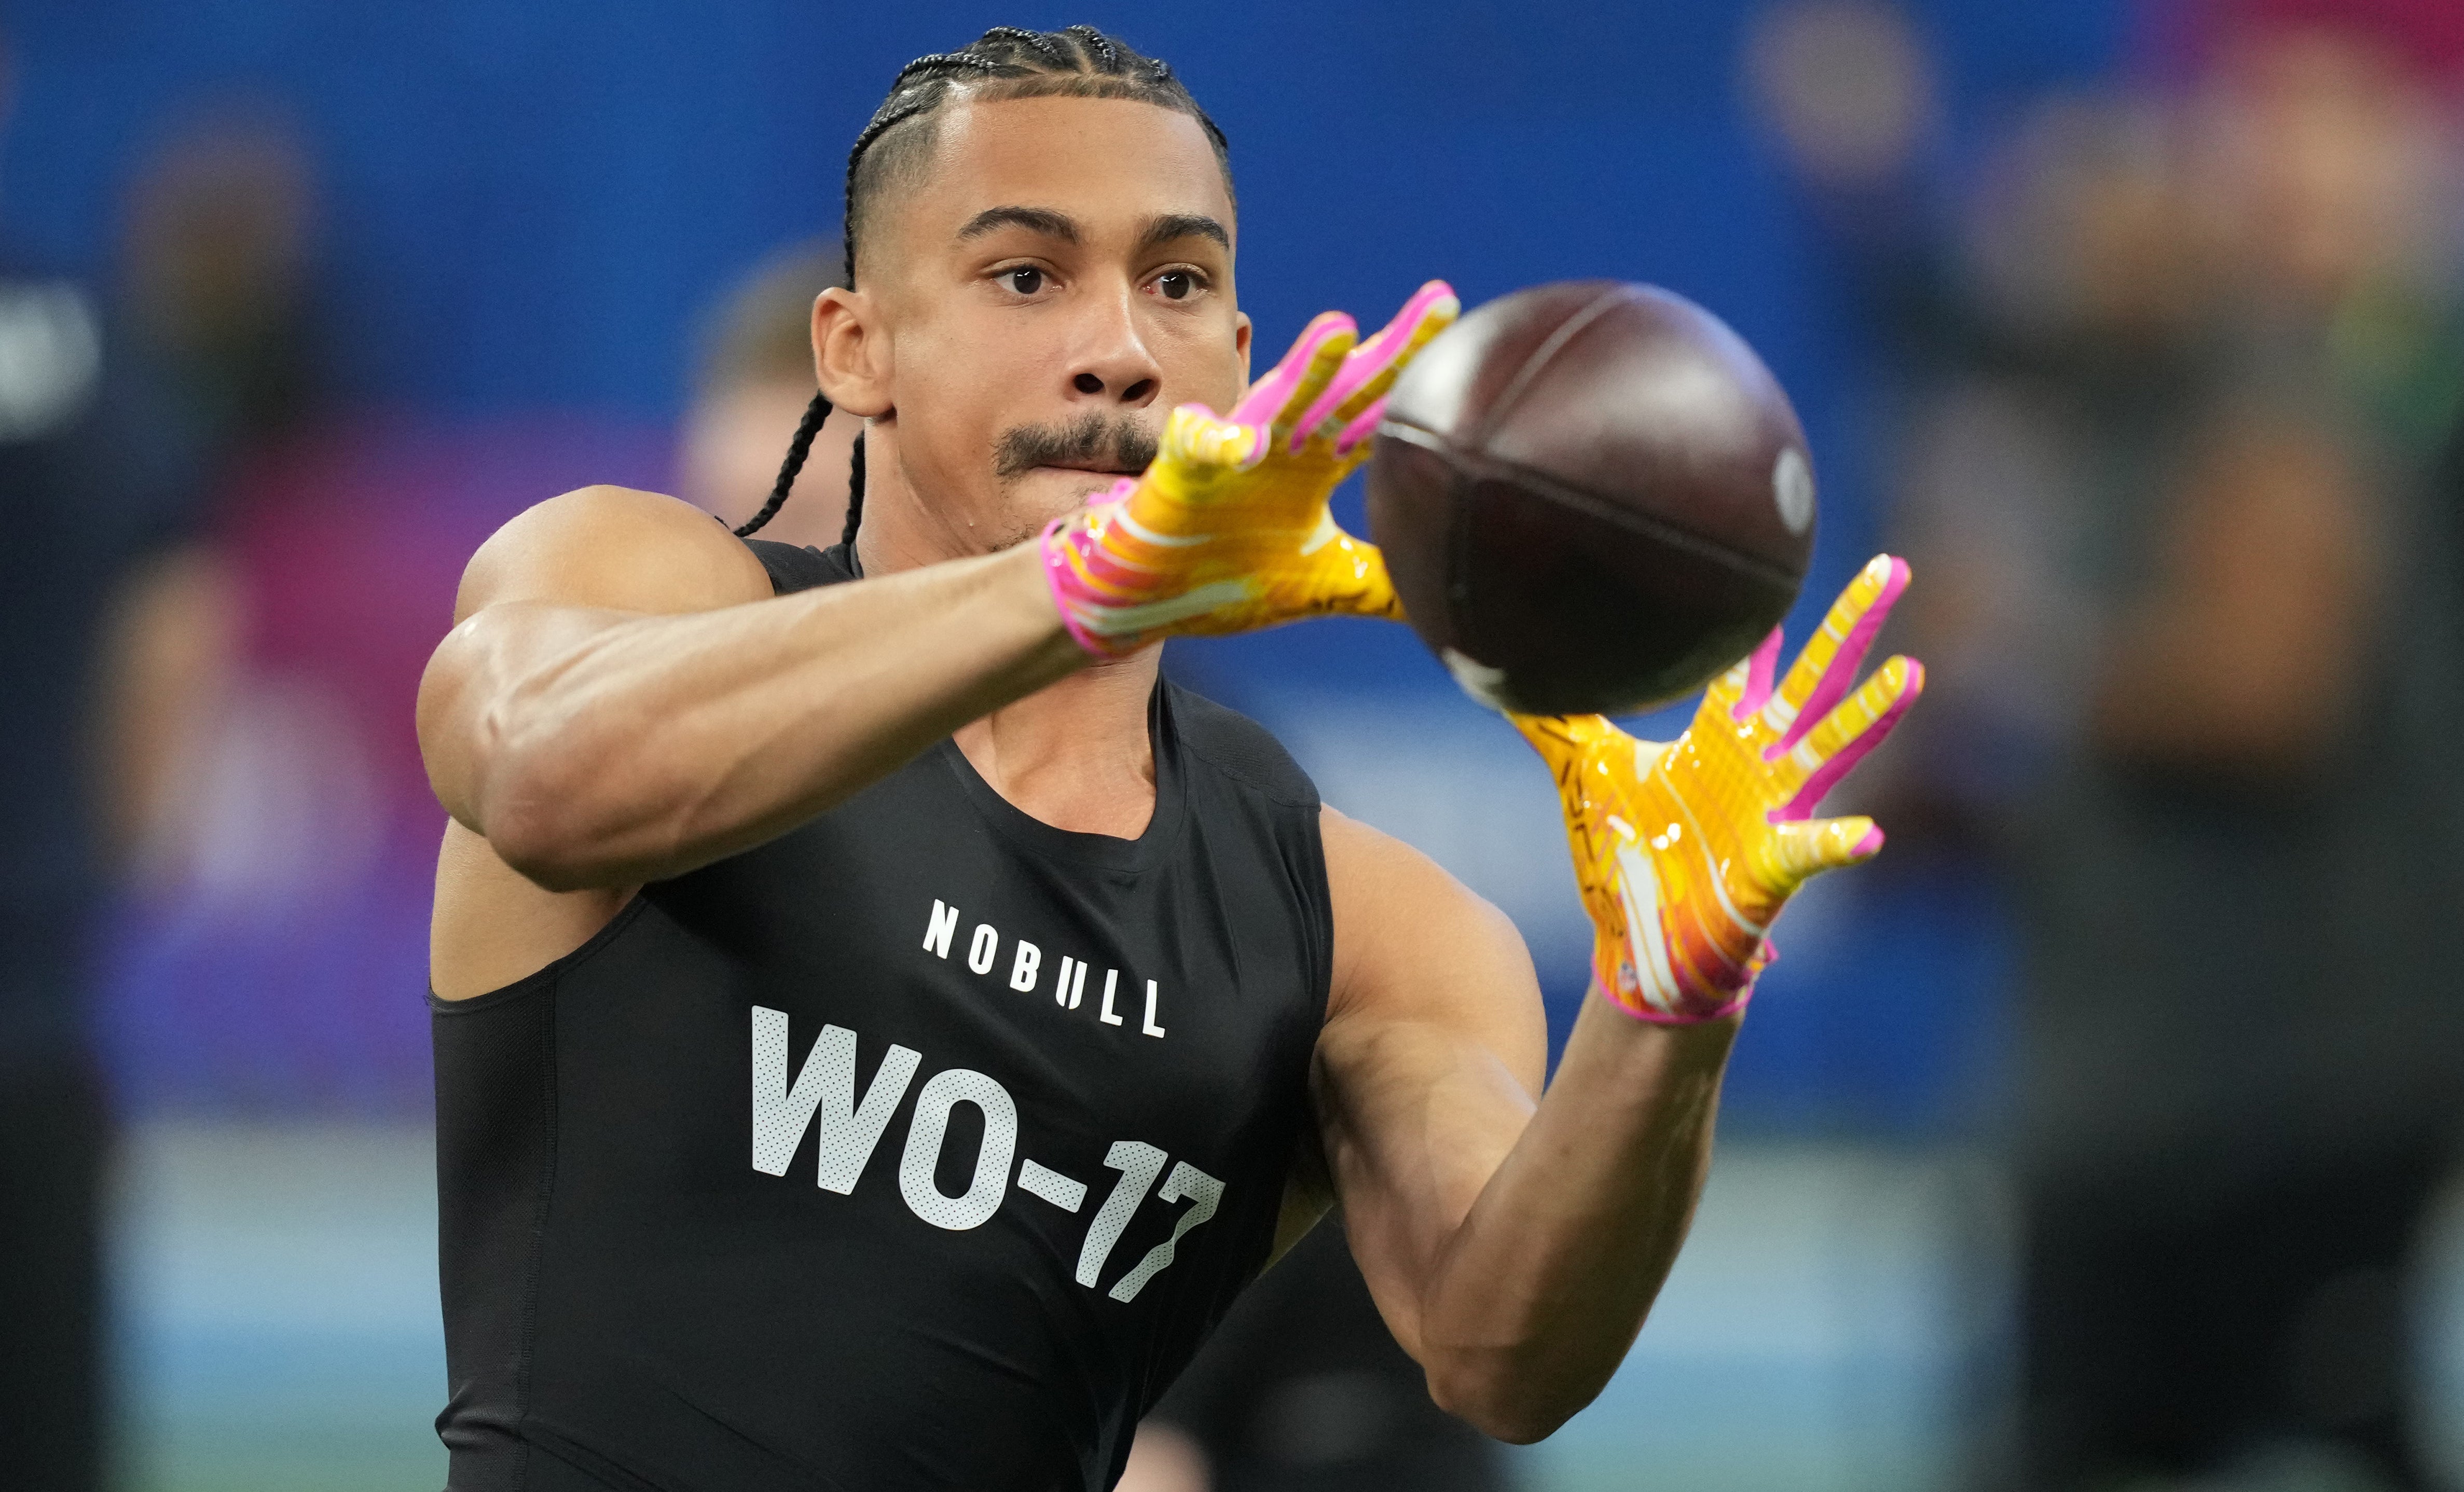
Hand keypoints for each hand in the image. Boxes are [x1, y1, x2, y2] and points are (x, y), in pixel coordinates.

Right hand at [1039, 281, 1459, 655]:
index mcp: (1319, 463)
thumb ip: (1382, 585)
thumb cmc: (1230, 576)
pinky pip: (1200, 450)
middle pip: (1347, 390)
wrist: (1148, 594)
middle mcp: (1285, 446)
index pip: (1381, 414)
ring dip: (1306, 370)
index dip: (1422, 379)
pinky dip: (1218, 444)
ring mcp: (1234, 453)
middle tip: (1439, 301)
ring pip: (1277, 403)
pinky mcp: (1182, 474)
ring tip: (1339, 329)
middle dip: (1391, 350)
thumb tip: (1448, 604)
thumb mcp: (1323, 586)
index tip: (1467, 332)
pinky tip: (1244, 445)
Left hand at [1511, 555, 1923, 1022]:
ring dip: (1871, 713)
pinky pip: (1813, 851)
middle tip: (1894, 567)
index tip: (1777, 559)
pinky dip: (1838, 843)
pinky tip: (1868, 835)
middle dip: (1851, 626)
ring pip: (1835, 749)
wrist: (1641, 940)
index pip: (1744, 664)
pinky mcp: (1773, 867)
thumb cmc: (1629, 856)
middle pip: (1814, 680)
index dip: (1758, 620)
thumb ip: (1556, 717)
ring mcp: (1774, 811)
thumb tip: (1502, 667)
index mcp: (1718, 738)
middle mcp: (1758, 763)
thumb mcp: (1585, 771)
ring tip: (1909, 671)